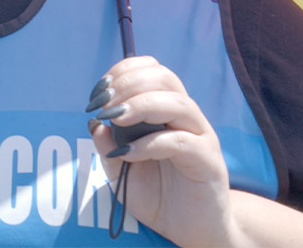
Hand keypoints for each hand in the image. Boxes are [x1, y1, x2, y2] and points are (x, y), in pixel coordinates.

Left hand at [87, 56, 235, 245]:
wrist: (191, 230)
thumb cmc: (157, 194)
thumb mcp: (121, 169)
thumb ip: (108, 145)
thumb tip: (94, 124)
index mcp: (167, 111)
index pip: (152, 70)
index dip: (123, 72)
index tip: (99, 90)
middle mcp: (187, 118)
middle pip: (165, 79)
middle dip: (129, 84)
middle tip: (103, 103)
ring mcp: (201, 137)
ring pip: (177, 103)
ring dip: (141, 105)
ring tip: (115, 118)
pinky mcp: (208, 162)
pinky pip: (181, 142)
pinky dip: (150, 143)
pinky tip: (128, 152)